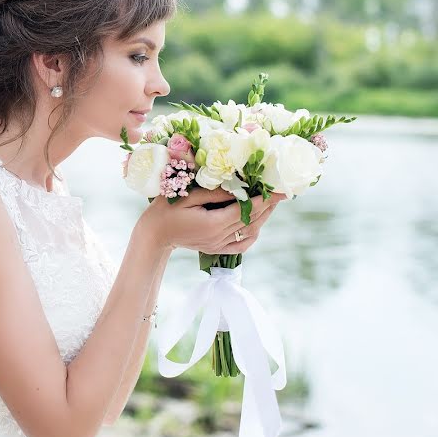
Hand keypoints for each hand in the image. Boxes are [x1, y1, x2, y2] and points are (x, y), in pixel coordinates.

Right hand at [137, 187, 286, 254]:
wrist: (155, 235)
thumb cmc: (166, 209)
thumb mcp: (188, 195)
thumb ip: (214, 193)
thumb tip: (238, 187)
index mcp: (214, 223)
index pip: (247, 209)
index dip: (265, 198)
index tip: (279, 189)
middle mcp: (219, 237)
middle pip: (251, 221)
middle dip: (268, 206)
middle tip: (282, 191)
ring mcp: (218, 245)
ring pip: (249, 232)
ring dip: (263, 218)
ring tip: (273, 203)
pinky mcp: (216, 249)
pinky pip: (241, 245)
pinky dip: (253, 234)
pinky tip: (257, 224)